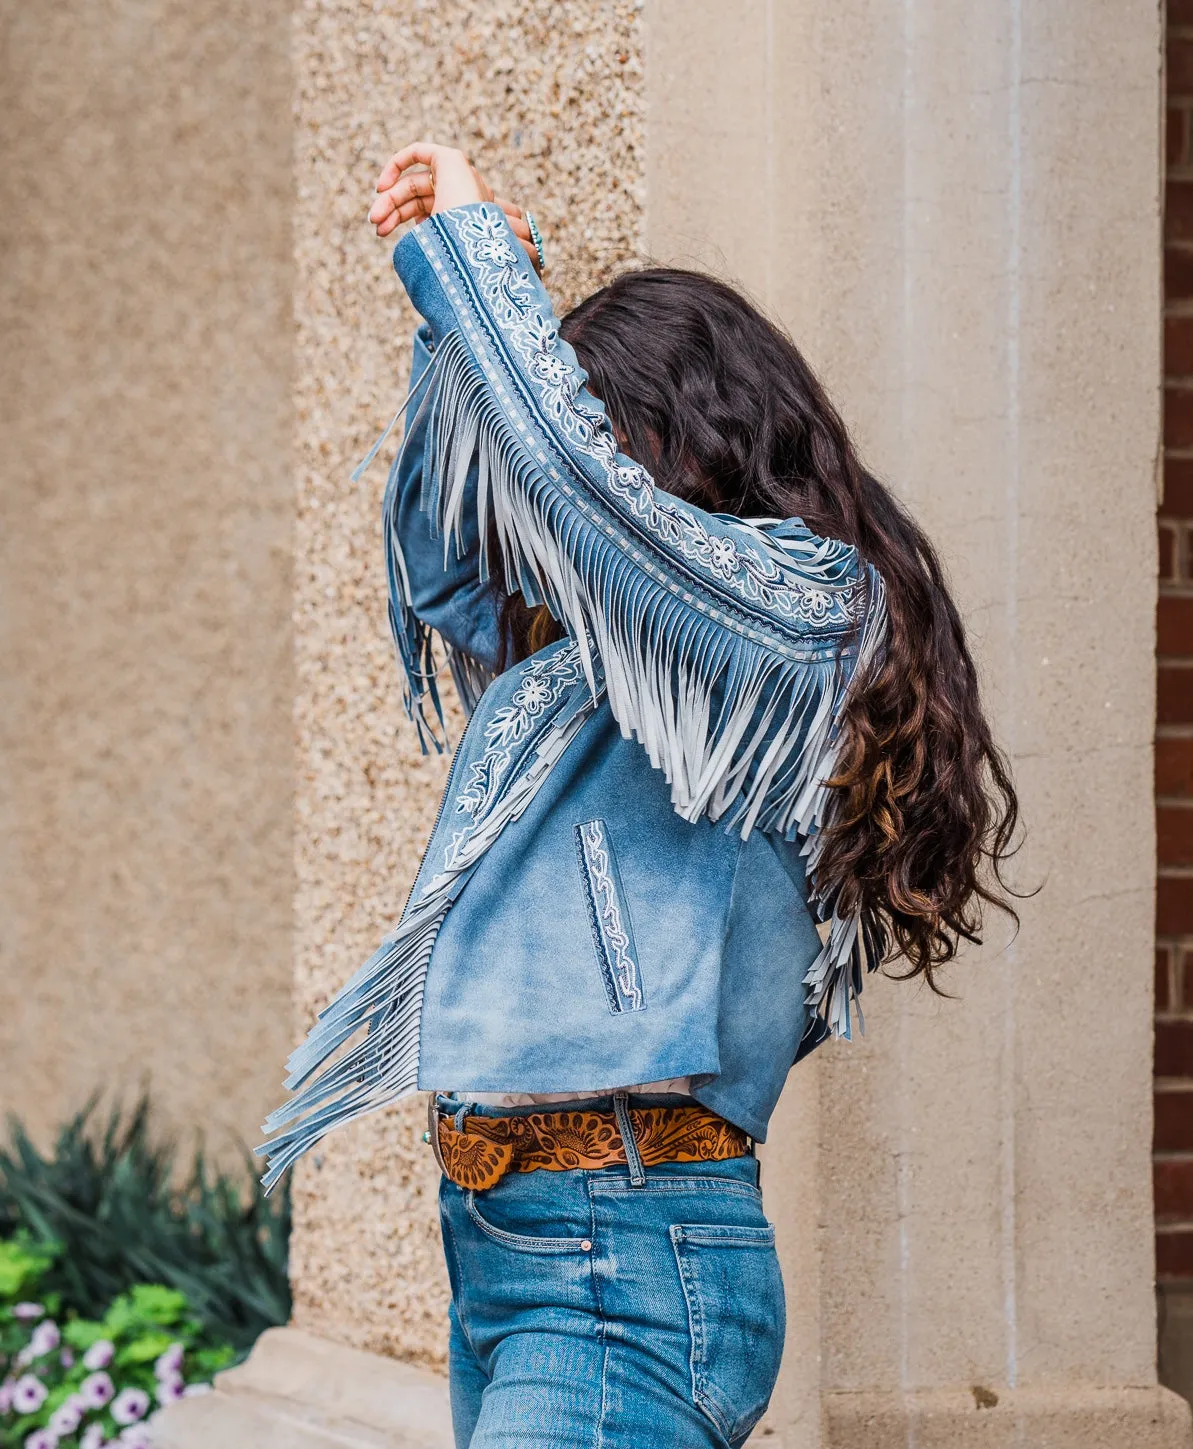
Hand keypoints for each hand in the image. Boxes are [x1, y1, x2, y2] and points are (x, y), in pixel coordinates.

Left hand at [369, 142, 541, 273]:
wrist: (476, 248)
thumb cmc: (459, 262)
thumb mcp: (437, 258)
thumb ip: (426, 252)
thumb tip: (414, 270)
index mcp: (461, 214)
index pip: (422, 209)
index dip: (398, 216)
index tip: (381, 230)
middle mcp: (462, 194)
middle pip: (416, 197)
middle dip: (391, 210)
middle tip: (375, 227)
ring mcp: (459, 177)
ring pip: (413, 183)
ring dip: (389, 198)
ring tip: (375, 219)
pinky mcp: (451, 160)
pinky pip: (419, 153)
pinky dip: (397, 163)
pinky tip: (382, 185)